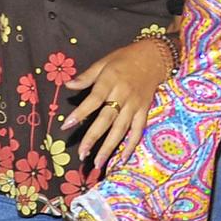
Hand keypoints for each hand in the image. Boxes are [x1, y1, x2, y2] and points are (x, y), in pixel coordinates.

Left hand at [61, 37, 169, 168]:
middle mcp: (123, 95)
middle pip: (107, 119)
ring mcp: (135, 105)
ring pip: (121, 129)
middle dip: (93, 137)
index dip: (81, 113)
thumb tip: (68, 85)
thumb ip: (87, 76)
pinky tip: (122, 158)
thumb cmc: (126, 58)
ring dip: (110, 147)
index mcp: (110, 81)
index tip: (66, 125)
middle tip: (82, 153)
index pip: (94, 100)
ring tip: (98, 162)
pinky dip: (131, 145)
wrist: (154, 57)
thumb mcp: (104, 62)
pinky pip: (138, 130)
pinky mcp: (144, 111)